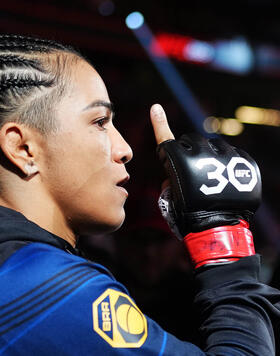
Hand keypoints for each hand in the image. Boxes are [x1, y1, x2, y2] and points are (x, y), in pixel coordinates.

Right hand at [150, 104, 260, 267]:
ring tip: (215, 176)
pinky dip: (229, 162)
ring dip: (212, 155)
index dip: (160, 124)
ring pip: (215, 144)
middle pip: (192, 140)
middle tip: (195, 170)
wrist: (217, 228)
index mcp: (180, 162)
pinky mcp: (242, 162)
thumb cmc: (189, 214)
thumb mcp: (170, 198)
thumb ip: (170, 181)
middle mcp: (201, 154)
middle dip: (190, 150)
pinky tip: (228, 178)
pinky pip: (234, 153)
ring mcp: (224, 156)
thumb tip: (175, 178)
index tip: (156, 108)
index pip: (166, 140)